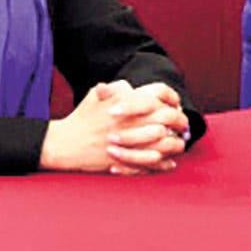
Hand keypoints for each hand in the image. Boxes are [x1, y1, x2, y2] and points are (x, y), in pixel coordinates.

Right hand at [39, 81, 189, 174]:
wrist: (66, 143)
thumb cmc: (82, 117)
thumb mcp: (97, 95)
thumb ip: (117, 88)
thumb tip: (132, 87)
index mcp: (130, 102)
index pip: (161, 95)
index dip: (172, 101)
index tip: (176, 107)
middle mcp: (135, 121)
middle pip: (169, 118)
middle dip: (180, 122)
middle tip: (184, 126)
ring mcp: (133, 141)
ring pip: (166, 142)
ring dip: (176, 143)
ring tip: (179, 144)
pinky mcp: (130, 160)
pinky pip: (154, 162)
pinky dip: (164, 163)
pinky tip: (169, 162)